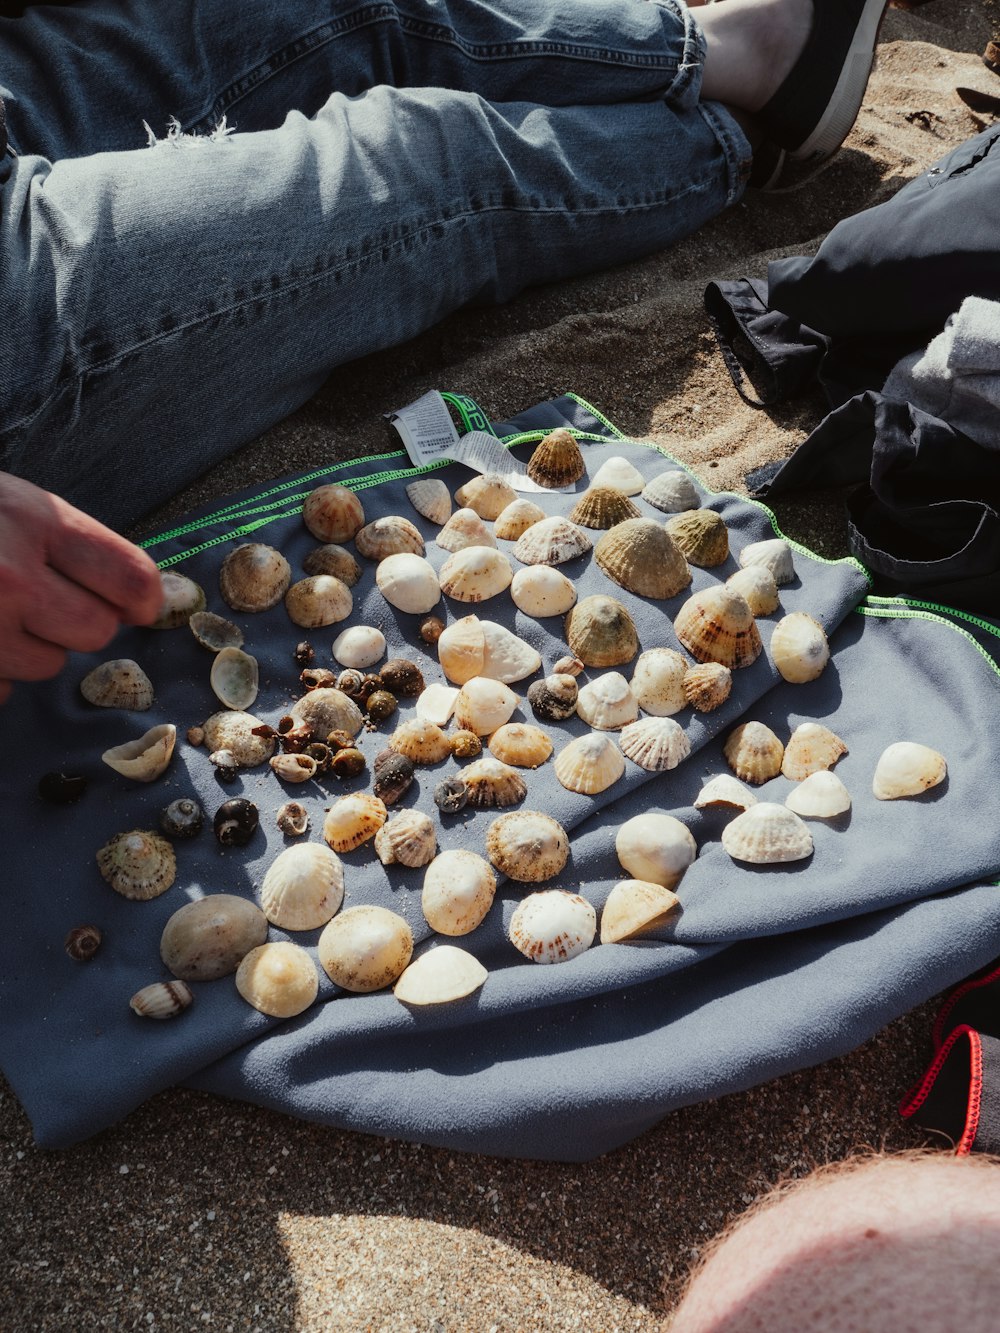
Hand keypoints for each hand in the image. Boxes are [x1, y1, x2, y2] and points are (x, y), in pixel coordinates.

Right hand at [0, 472, 163, 704]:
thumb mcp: (11, 503)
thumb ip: (69, 543)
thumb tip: (136, 597)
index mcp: (34, 520)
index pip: (129, 577)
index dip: (142, 598)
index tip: (137, 605)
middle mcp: (9, 575)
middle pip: (94, 631)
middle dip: (78, 623)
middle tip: (45, 602)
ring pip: (46, 665)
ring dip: (26, 647)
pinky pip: (0, 691)